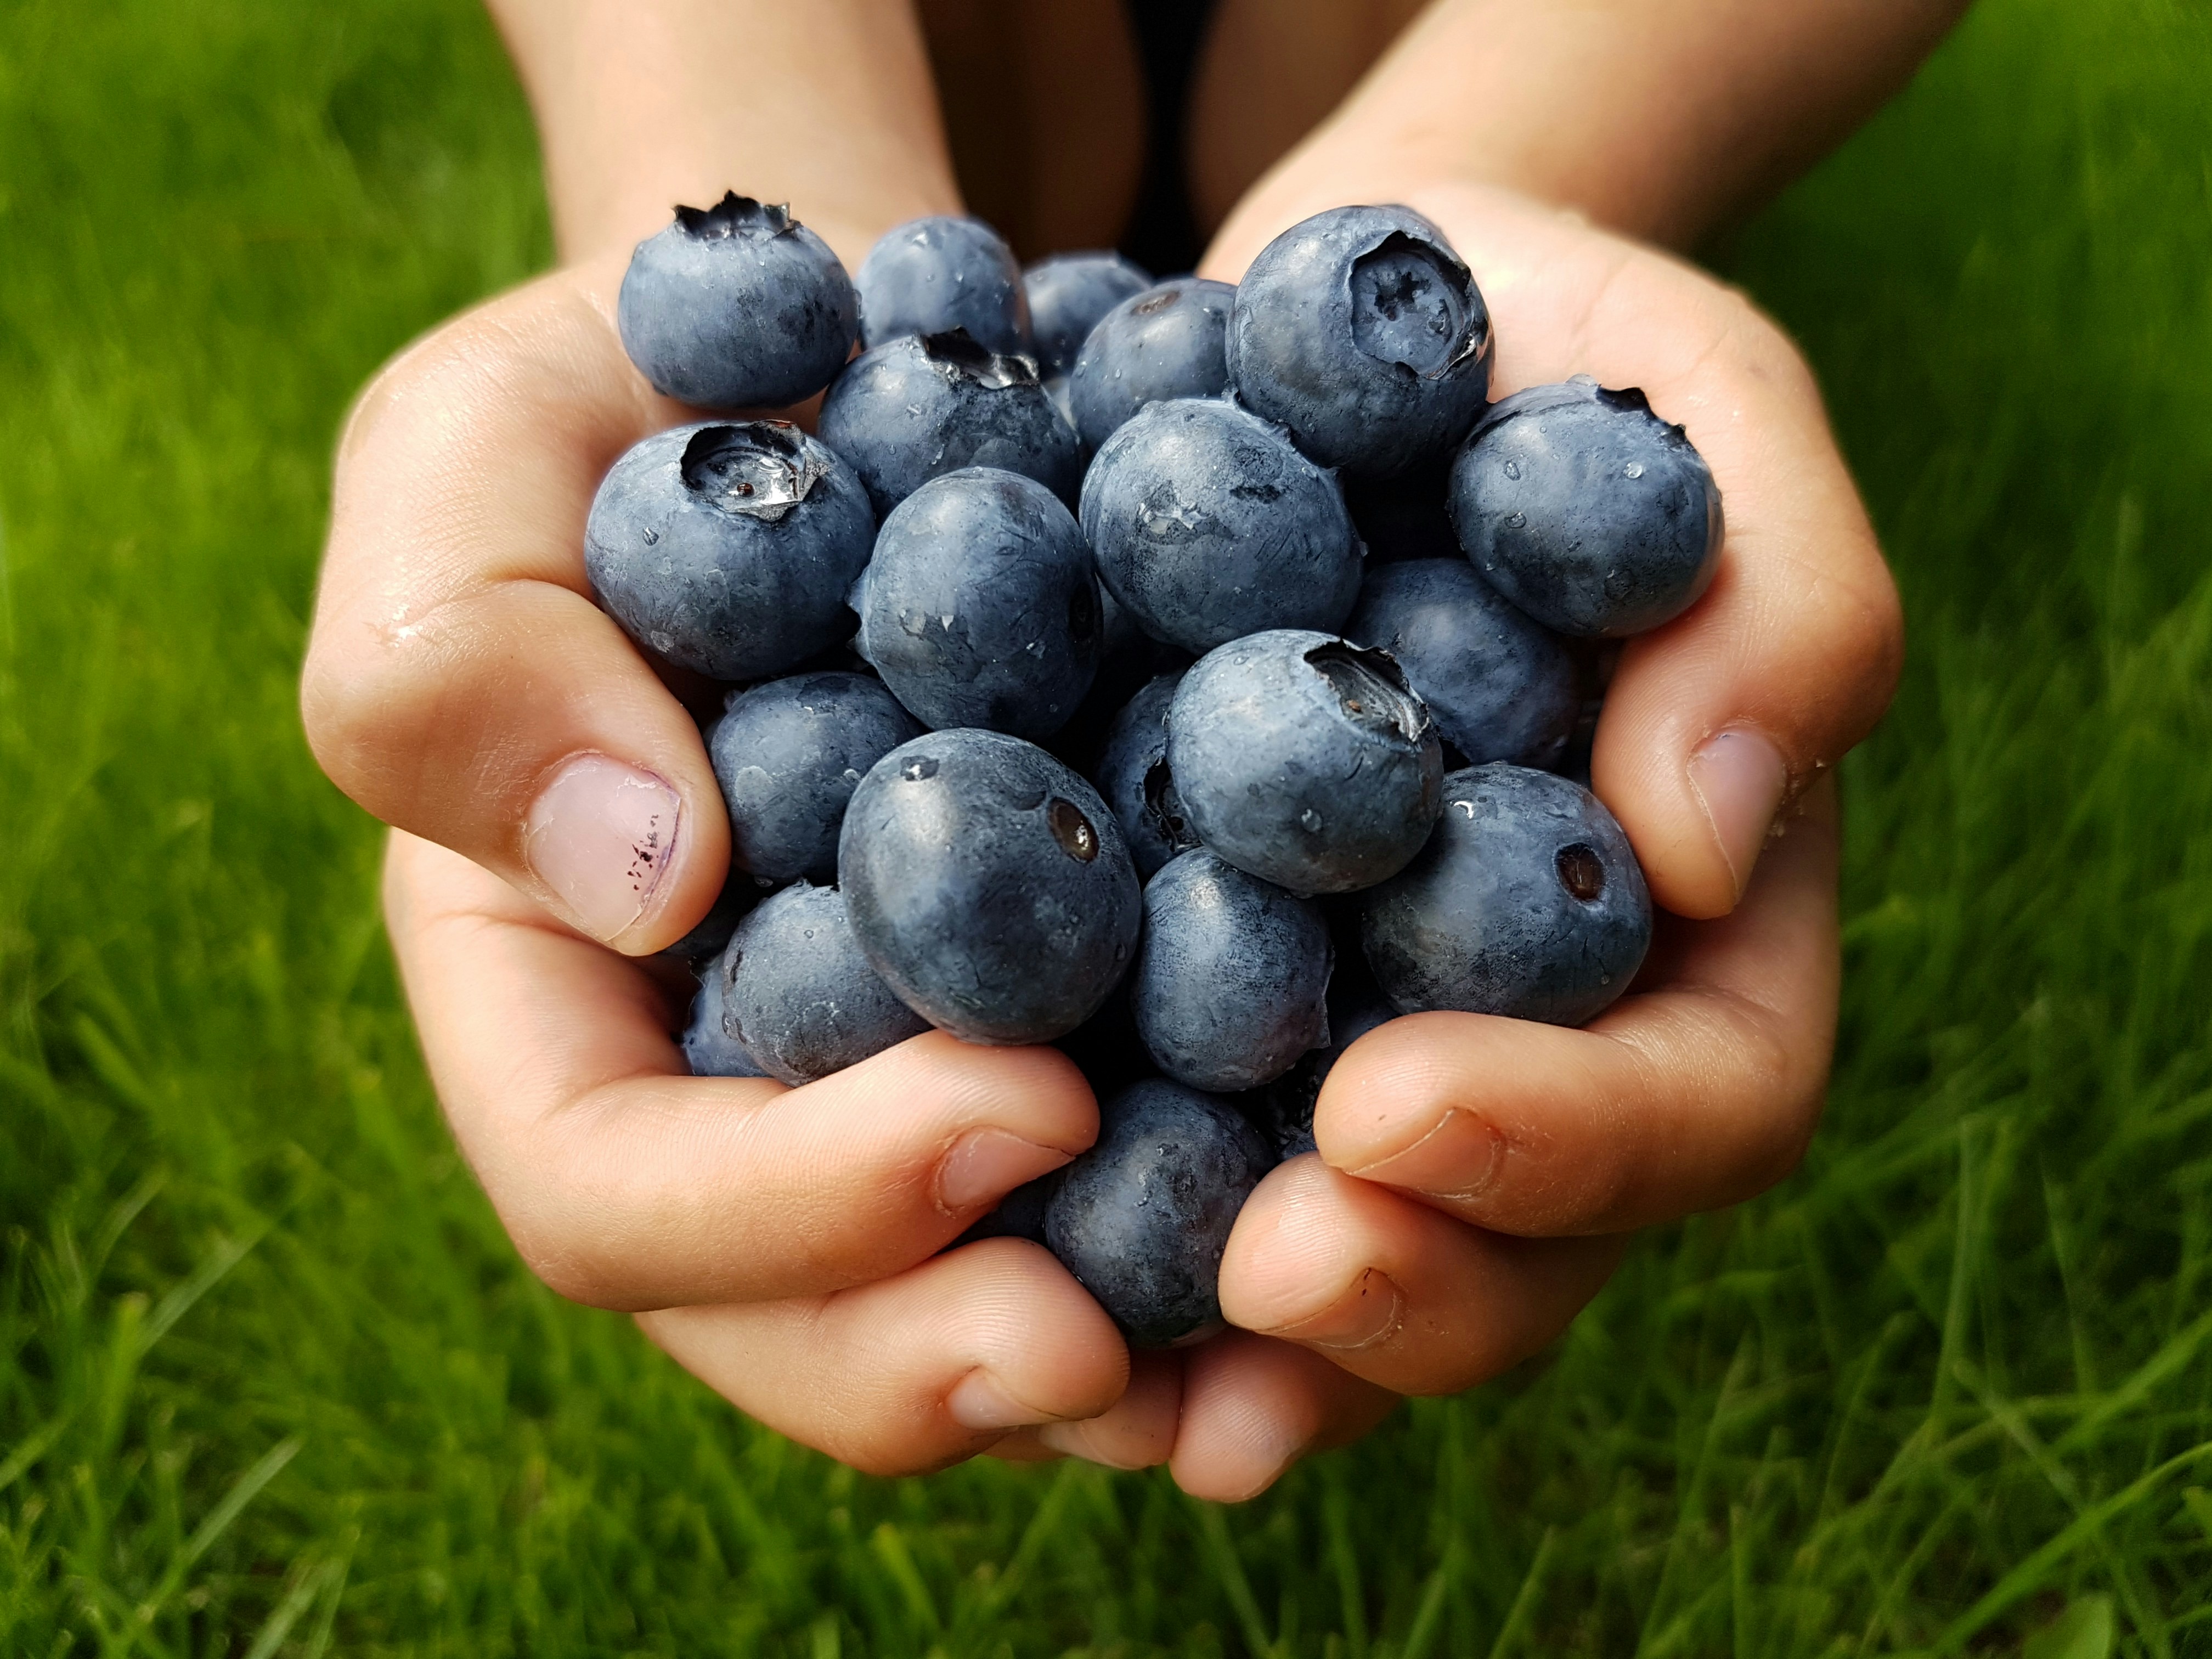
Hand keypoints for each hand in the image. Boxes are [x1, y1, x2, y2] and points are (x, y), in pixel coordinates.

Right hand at [304, 259, 1393, 1498]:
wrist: (869, 365)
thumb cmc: (646, 391)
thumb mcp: (478, 451)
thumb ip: (459, 658)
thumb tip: (639, 881)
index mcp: (559, 994)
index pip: (615, 1190)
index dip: (794, 1210)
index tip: (1021, 1109)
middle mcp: (730, 1085)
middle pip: (796, 1320)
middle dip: (947, 1353)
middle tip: (1126, 1347)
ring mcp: (903, 1079)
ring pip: (979, 1301)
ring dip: (1123, 1361)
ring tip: (1279, 1339)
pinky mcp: (1076, 1026)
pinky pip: (1143, 1187)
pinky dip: (1241, 1231)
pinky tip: (1370, 1216)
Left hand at [1197, 179, 1899, 1414]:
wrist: (1317, 335)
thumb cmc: (1536, 345)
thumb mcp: (1691, 392)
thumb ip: (1776, 593)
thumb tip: (1710, 845)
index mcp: (1691, 927)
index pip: (1701, 1102)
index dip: (1571, 1142)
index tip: (1393, 1101)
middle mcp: (1532, 1030)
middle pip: (1524, 1245)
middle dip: (1407, 1286)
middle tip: (1263, 1278)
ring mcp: (1360, 1040)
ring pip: (1345, 1267)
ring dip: (1240, 1350)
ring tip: (1107, 1380)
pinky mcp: (1189, 1011)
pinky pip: (1163, 1177)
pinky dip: (1089, 1258)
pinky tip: (982, 1278)